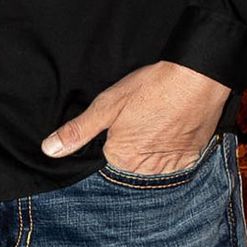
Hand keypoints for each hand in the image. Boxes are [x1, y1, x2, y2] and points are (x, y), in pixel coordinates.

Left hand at [42, 60, 228, 175]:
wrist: (197, 78)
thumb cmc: (151, 87)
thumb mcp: (108, 104)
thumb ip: (79, 130)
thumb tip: (49, 150)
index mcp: (121, 157)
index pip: (109, 153)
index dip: (116, 132)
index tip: (127, 117)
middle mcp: (145, 169)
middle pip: (131, 161)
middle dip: (134, 142)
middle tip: (146, 115)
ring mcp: (171, 165)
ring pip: (153, 163)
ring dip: (154, 147)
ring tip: (160, 119)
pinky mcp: (191, 158)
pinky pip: (175, 161)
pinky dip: (174, 148)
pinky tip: (175, 127)